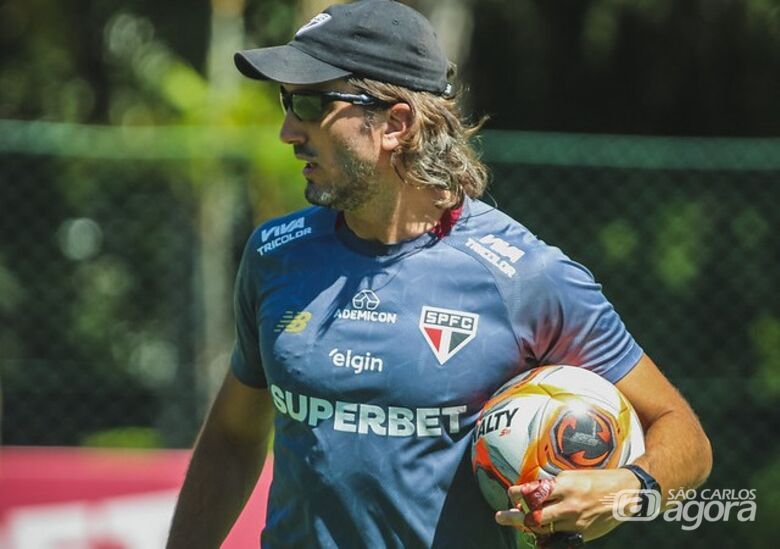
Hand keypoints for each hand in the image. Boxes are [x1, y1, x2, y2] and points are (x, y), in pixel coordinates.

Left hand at [495, 468, 640, 542]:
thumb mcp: (573, 476)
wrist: (625, 493)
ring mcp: (575, 522)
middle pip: (534, 516)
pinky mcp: (582, 535)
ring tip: (519, 523)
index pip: (532, 492)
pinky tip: (539, 534)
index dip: (517, 494)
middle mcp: (568, 505)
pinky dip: (547, 536)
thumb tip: (532, 490)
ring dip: (529, 527)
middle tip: (501, 515)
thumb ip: (553, 484)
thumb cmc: (596, 480)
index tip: (511, 494)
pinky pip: (559, 538)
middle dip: (514, 516)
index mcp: (564, 486)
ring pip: (544, 529)